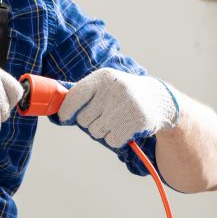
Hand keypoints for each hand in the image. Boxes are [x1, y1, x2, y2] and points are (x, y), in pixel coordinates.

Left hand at [55, 67, 179, 147]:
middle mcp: (113, 89)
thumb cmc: (124, 94)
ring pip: (96, 132)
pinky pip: (111, 140)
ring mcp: (126, 105)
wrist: (160, 100)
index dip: (66, 111)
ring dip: (103, 131)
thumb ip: (84, 93)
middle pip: (83, 119)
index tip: (65, 117)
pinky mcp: (136, 122)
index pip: (74, 97)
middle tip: (104, 116)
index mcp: (103, 77)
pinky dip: (116, 138)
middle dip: (90, 122)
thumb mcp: (106, 84)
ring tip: (117, 120)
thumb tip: (56, 107)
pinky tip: (125, 127)